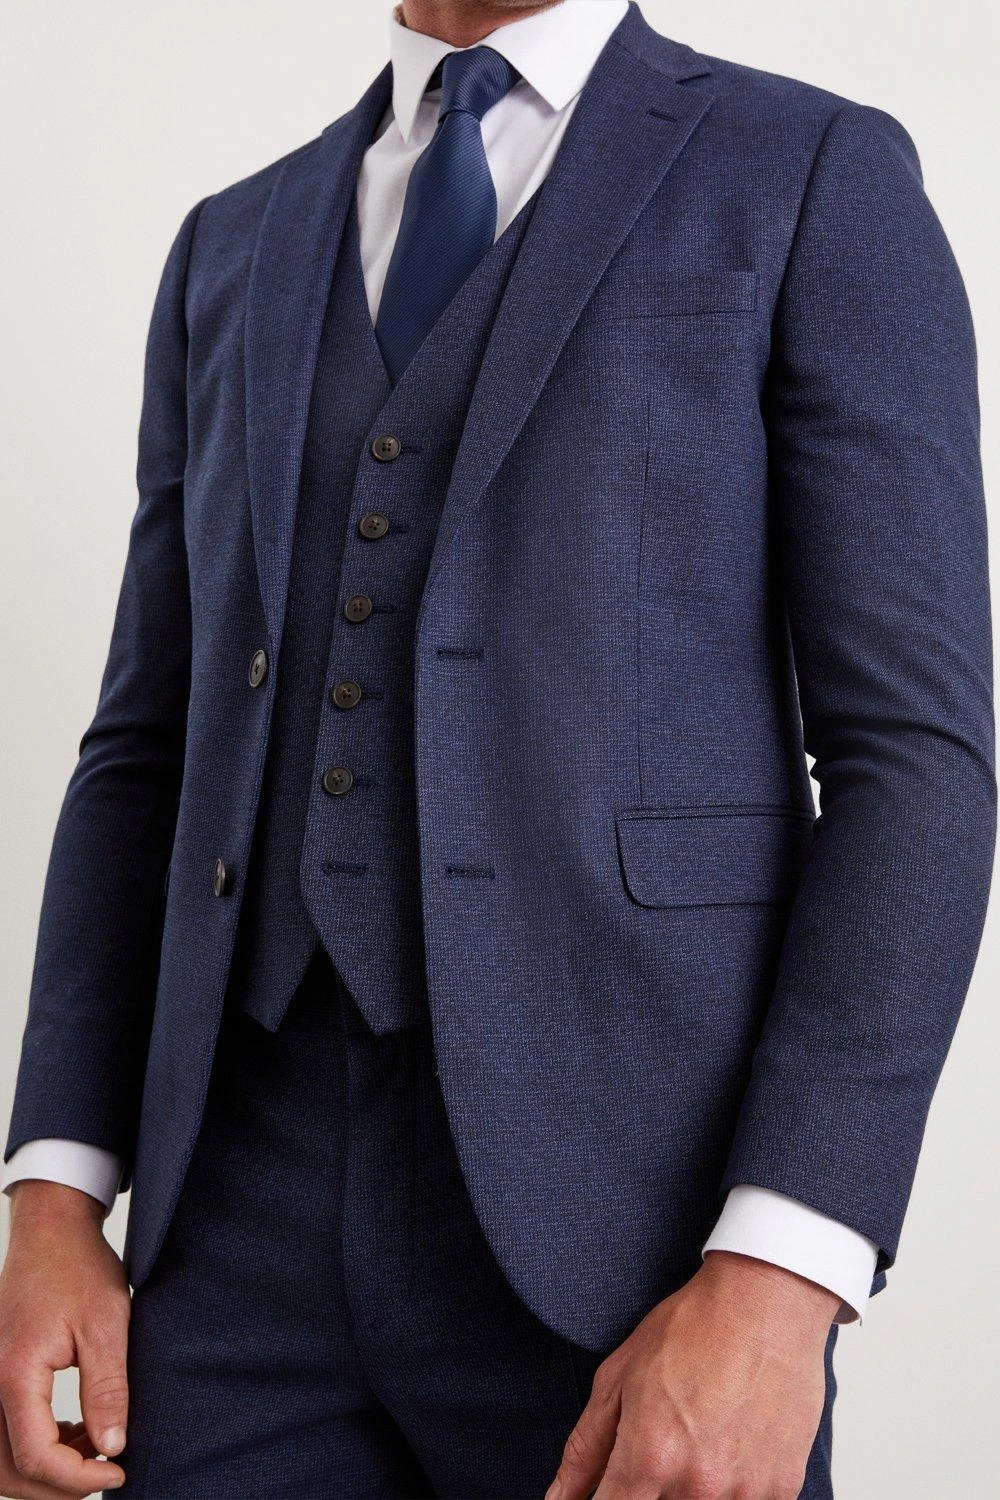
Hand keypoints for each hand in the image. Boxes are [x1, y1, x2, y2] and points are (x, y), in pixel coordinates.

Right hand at [0, 1182, 129, 1496]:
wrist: (52, 1229)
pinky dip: (37, 1446)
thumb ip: (107, 1389)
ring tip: (94, 1449)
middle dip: (59, 1485)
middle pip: (9, 1470)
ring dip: (46, 1468)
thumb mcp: (107, 1325)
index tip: (118, 1472)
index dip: (78, 1478)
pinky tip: (75, 1431)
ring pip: (1, 1457)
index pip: (35, 1457)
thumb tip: (113, 1447)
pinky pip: (4, 1430)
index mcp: (14, 1374)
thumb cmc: (79, 1266)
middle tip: (107, 1472)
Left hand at [548, 1251, 839, 1499]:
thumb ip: (585, 1451)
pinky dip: (731, 1485)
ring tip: (699, 1435)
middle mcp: (697, 1486)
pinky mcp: (781, 1491)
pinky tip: (731, 1442)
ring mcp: (745, 1493)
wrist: (767, 1303)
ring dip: (690, 1487)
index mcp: (649, 1458)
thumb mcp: (618, 1377)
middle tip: (665, 1440)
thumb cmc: (692, 1328)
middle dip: (649, 1489)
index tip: (610, 1489)